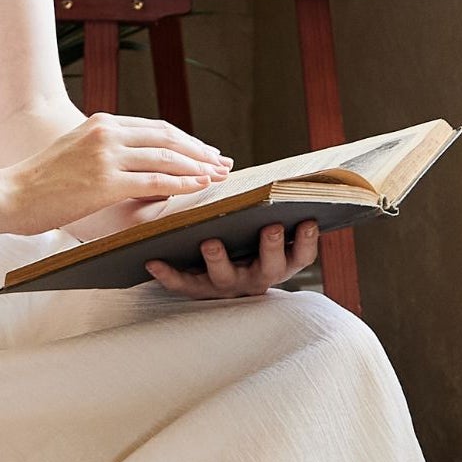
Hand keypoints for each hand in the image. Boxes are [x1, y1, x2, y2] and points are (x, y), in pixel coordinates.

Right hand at [2, 111, 232, 236]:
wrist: (10, 194)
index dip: (185, 139)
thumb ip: (104, 151)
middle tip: (222, 161)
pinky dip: (183, 183)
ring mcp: (107, 156)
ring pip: (166, 157)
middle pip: (167, 137)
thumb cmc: (40, 181)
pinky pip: (156, 181)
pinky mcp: (106, 182)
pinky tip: (200, 187)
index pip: (156, 127)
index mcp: (101, 122)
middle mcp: (107, 132)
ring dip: (198, 166)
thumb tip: (135, 163)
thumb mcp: (75, 152)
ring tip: (218, 175)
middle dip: (199, 150)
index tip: (204, 150)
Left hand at [145, 219, 321, 298]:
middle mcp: (255, 277)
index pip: (300, 256)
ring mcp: (226, 286)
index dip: (307, 241)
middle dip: (271, 248)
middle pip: (268, 268)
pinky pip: (182, 284)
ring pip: (224, 278)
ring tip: (209, 241)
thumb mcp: (256, 228)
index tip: (309, 221)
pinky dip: (168, 274)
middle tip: (269, 228)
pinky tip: (153, 260)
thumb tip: (256, 172)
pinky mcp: (197, 289)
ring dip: (219, 260)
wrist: (207, 274)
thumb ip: (263, 206)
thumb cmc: (239, 238)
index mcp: (275, 261)